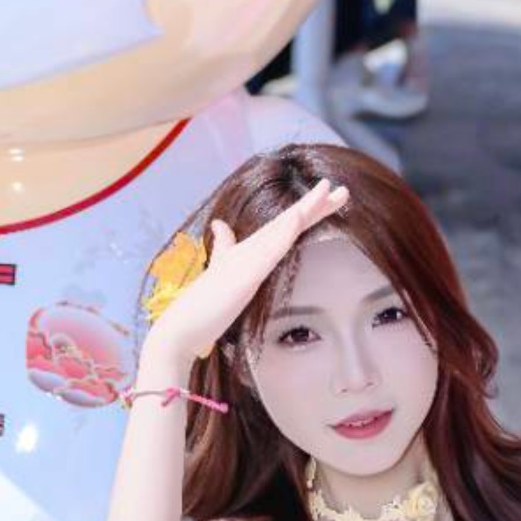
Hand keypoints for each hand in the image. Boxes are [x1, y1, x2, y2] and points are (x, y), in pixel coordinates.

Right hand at [143, 181, 350, 374]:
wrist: (179, 330)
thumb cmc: (199, 308)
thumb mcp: (218, 272)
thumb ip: (223, 247)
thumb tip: (220, 225)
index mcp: (246, 252)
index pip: (283, 228)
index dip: (306, 212)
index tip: (328, 197)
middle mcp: (248, 250)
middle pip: (288, 223)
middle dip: (315, 205)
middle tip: (341, 190)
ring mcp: (245, 261)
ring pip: (282, 229)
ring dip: (306, 209)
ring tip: (328, 190)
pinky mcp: (243, 275)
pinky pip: (269, 251)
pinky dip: (284, 233)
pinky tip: (298, 218)